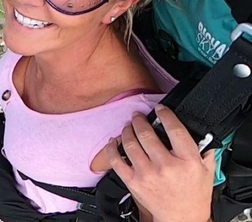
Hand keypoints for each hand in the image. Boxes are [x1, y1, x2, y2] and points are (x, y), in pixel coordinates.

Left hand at [104, 105, 214, 221]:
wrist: (182, 218)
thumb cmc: (194, 194)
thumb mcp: (207, 171)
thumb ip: (204, 149)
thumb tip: (201, 131)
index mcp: (187, 161)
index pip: (174, 129)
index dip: (165, 115)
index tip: (160, 109)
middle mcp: (166, 166)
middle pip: (146, 133)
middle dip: (139, 121)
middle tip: (138, 116)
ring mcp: (147, 174)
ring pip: (130, 143)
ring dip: (126, 131)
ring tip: (128, 127)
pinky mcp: (133, 182)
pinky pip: (116, 160)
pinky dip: (111, 148)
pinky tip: (113, 142)